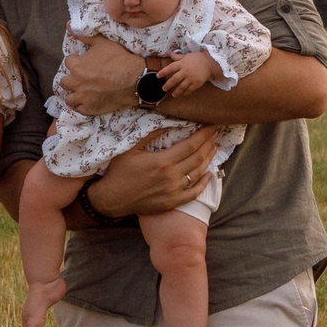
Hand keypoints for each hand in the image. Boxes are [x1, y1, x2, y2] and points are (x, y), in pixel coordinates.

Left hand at [56, 35, 144, 115]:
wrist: (135, 79)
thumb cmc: (119, 59)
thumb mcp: (102, 42)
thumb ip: (84, 36)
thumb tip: (68, 26)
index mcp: (77, 66)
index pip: (68, 62)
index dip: (76, 61)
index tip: (84, 62)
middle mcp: (76, 83)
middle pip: (64, 82)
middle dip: (71, 79)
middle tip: (82, 78)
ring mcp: (82, 97)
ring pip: (69, 99)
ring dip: (73, 94)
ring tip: (82, 91)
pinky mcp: (90, 109)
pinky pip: (78, 109)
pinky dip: (82, 105)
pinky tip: (88, 100)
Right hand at [82, 126, 215, 217]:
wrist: (111, 199)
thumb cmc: (119, 172)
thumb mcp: (130, 149)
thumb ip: (150, 135)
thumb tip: (167, 124)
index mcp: (162, 161)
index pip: (190, 145)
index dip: (203, 135)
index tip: (210, 127)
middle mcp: (171, 176)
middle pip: (197, 158)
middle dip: (209, 144)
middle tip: (215, 135)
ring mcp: (173, 191)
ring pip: (198, 173)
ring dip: (209, 160)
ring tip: (214, 149)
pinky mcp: (172, 202)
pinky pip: (194, 193)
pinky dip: (204, 183)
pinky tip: (209, 174)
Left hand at [157, 53, 216, 97]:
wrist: (211, 62)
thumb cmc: (198, 58)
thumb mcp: (187, 56)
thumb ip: (178, 57)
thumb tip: (170, 53)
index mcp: (182, 64)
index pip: (170, 68)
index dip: (164, 72)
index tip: (158, 76)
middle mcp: (185, 71)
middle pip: (175, 79)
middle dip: (168, 85)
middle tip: (163, 89)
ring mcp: (191, 78)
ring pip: (182, 86)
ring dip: (177, 91)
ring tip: (173, 95)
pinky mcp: (197, 83)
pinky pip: (190, 89)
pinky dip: (186, 92)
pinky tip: (183, 94)